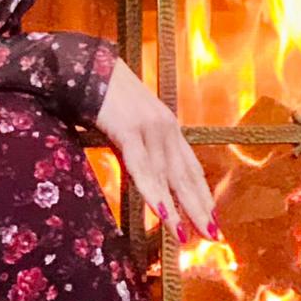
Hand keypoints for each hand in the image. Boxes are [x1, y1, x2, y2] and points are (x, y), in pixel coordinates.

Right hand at [94, 57, 218, 244]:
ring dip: (178, 209)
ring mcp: (149, 128)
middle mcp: (165, 128)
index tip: (212, 217)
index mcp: (167, 126)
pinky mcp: (129, 129)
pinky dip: (153, 191)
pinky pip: (142, 167)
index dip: (202, 193)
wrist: (88, 64)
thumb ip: (140, 144)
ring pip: (166, 176)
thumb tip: (145, 173)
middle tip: (212, 235)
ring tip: (187, 236)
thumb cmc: (104, 92)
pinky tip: (162, 212)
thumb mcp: (129, 120)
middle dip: (199, 207)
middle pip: (185, 175)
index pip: (190, 166)